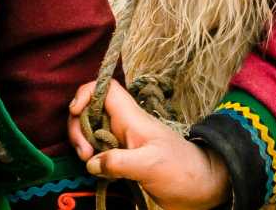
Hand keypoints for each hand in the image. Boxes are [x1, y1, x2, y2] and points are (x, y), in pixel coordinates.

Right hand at [69, 80, 228, 209]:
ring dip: (82, 143)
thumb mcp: (150, 165)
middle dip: (78, 127)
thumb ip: (119, 162)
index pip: (105, 88)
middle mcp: (125, 125)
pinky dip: (91, 158)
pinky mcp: (123, 158)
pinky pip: (98, 150)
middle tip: (84, 153)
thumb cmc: (181, 170)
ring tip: (89, 162)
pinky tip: (95, 169)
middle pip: (90, 110)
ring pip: (91, 130)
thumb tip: (91, 162)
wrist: (200, 187)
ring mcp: (123, 141)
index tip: (76, 111)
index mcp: (132, 117)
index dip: (86, 93)